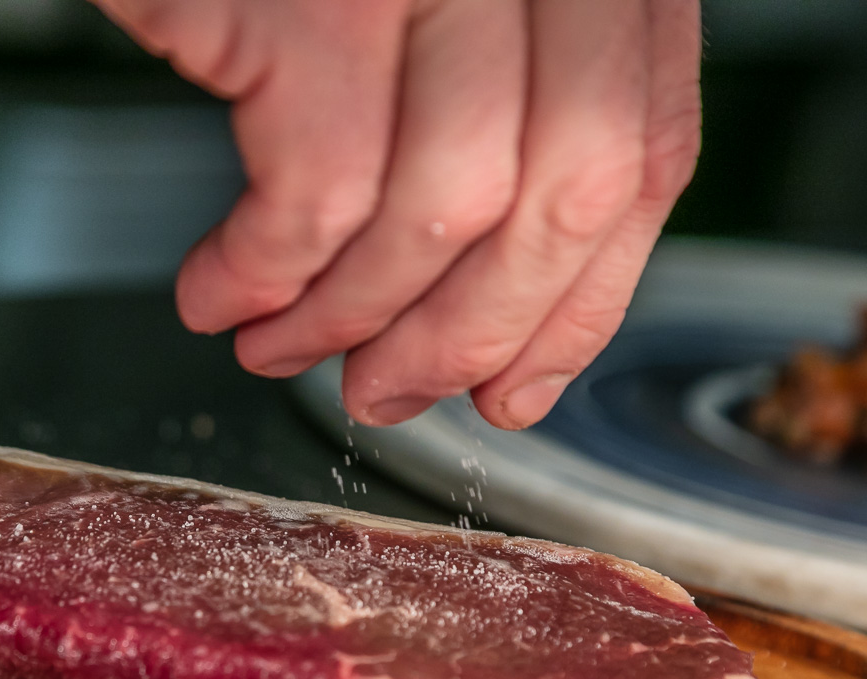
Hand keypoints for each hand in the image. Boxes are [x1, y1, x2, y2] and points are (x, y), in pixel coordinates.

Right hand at [95, 0, 699, 428]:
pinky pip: (312, 196)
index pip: (645, 154)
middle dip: (470, 334)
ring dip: (352, 321)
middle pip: (563, 197)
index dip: (582, 300)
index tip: (519, 382)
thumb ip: (505, 97)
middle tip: (390, 394)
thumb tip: (495, 295)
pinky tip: (221, 293)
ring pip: (440, 215)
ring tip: (284, 351)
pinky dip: (261, 274)